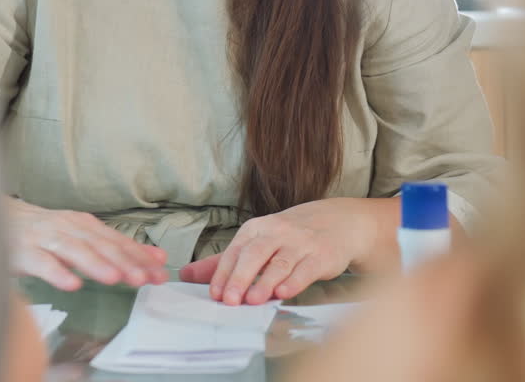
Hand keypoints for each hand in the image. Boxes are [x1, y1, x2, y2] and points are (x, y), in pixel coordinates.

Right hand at [8, 197, 169, 290]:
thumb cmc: (44, 233)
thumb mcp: (82, 236)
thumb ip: (116, 248)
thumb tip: (156, 258)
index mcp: (84, 225)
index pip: (117, 242)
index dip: (140, 256)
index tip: (160, 272)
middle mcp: (68, 228)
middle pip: (100, 246)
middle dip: (124, 262)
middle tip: (145, 278)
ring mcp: (45, 239)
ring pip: (74, 251)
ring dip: (95, 264)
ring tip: (115, 278)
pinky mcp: (24, 252)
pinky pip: (42, 263)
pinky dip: (57, 273)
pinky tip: (71, 284)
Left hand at [179, 198, 396, 304]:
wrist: (338, 222)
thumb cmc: (290, 236)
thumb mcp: (256, 241)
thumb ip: (224, 261)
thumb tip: (186, 275)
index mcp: (256, 229)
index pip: (235, 251)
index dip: (222, 273)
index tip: (213, 294)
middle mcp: (276, 233)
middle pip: (254, 255)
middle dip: (240, 277)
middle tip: (229, 300)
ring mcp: (300, 243)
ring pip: (279, 263)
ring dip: (265, 282)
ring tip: (252, 300)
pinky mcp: (321, 256)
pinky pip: (306, 269)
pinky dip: (294, 281)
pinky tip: (284, 293)